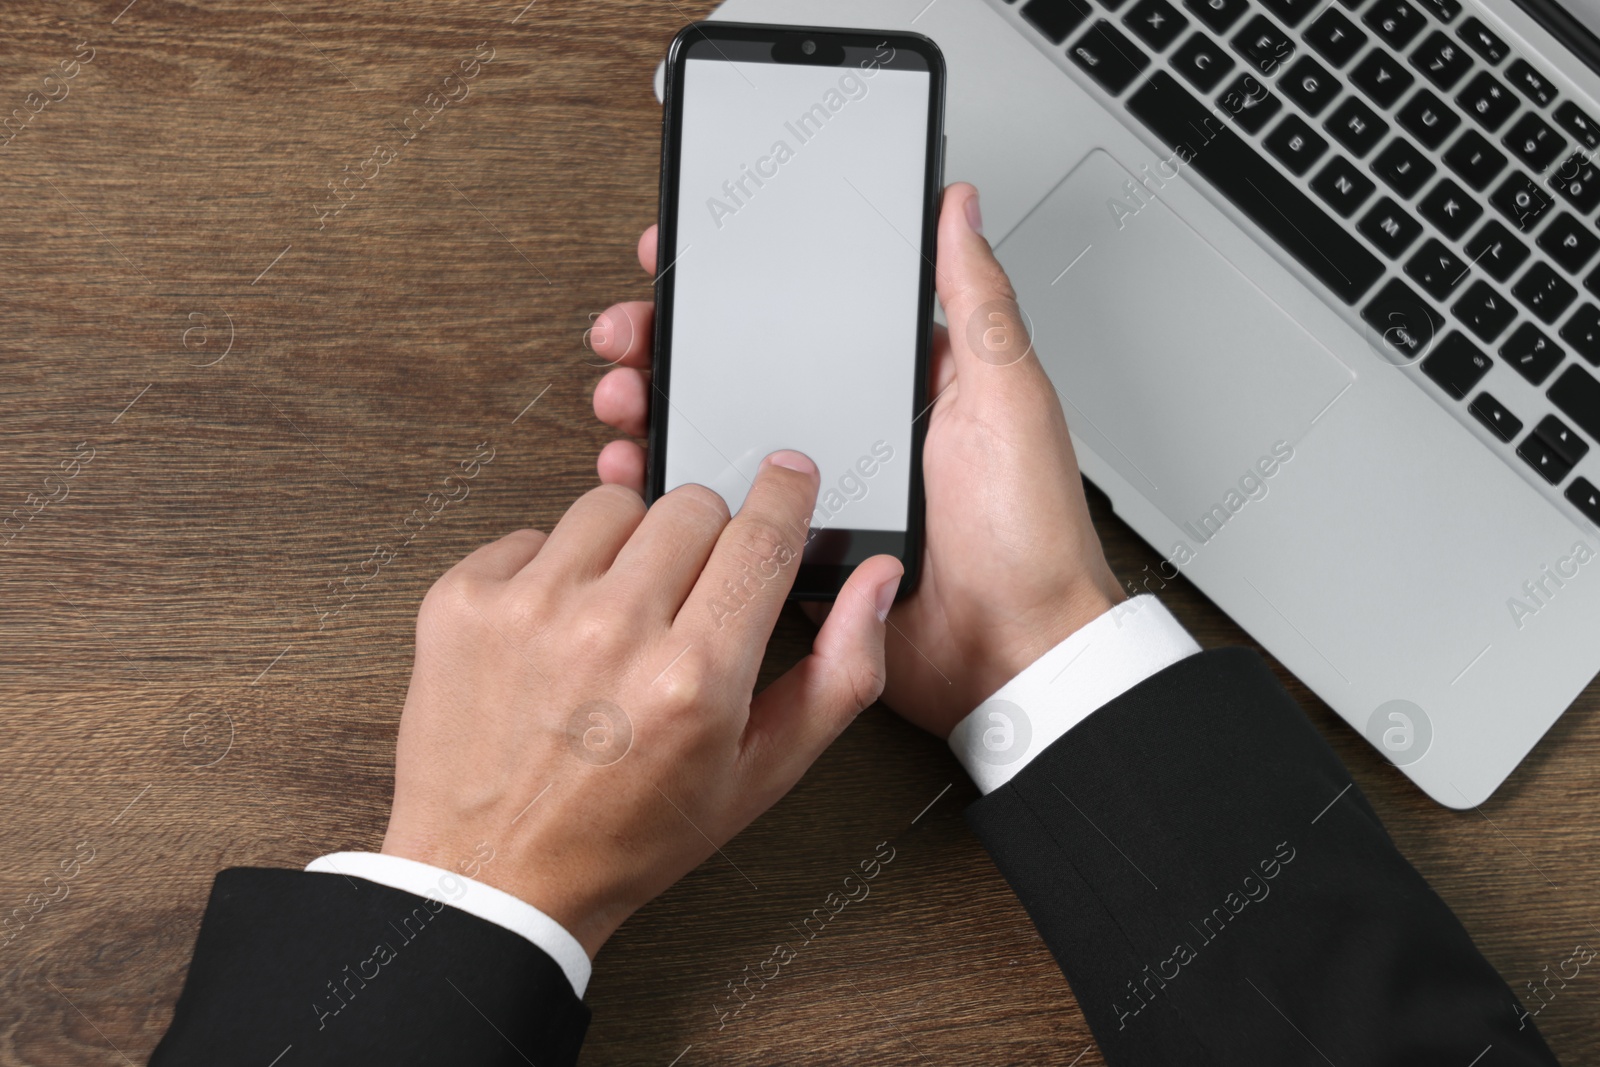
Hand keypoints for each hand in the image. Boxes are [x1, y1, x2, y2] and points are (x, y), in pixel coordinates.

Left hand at [380, 455, 903, 956]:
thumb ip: (839, 672)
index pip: (763, 534)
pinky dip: (553, 570)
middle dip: (704, 541)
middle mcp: (611, 633)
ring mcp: (528, 609)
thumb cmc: (627, 832)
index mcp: (695, 677)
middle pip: (693, 505)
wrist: (496, 874)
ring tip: (616, 615)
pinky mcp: (465, 599)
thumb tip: (873, 579)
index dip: (786, 493)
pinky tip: (554, 632)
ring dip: (627, 547)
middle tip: (685, 602)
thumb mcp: (761, 774)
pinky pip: (536, 531)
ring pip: (613, 503)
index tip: (788, 475)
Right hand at [589, 183, 1122, 738]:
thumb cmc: (1030, 534)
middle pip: (740, 367)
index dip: (739, 282)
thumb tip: (961, 208)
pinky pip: (720, 512)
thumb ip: (977, 302)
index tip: (686, 258)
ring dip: (658, 406)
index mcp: (897, 384)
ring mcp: (816, 490)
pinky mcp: (793, 549)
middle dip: (673, 341)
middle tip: (633, 329)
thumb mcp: (1010, 397)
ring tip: (625, 393)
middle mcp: (849, 430)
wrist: (1014, 655)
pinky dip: (670, 489)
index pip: (802, 313)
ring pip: (717, 435)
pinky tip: (637, 467)